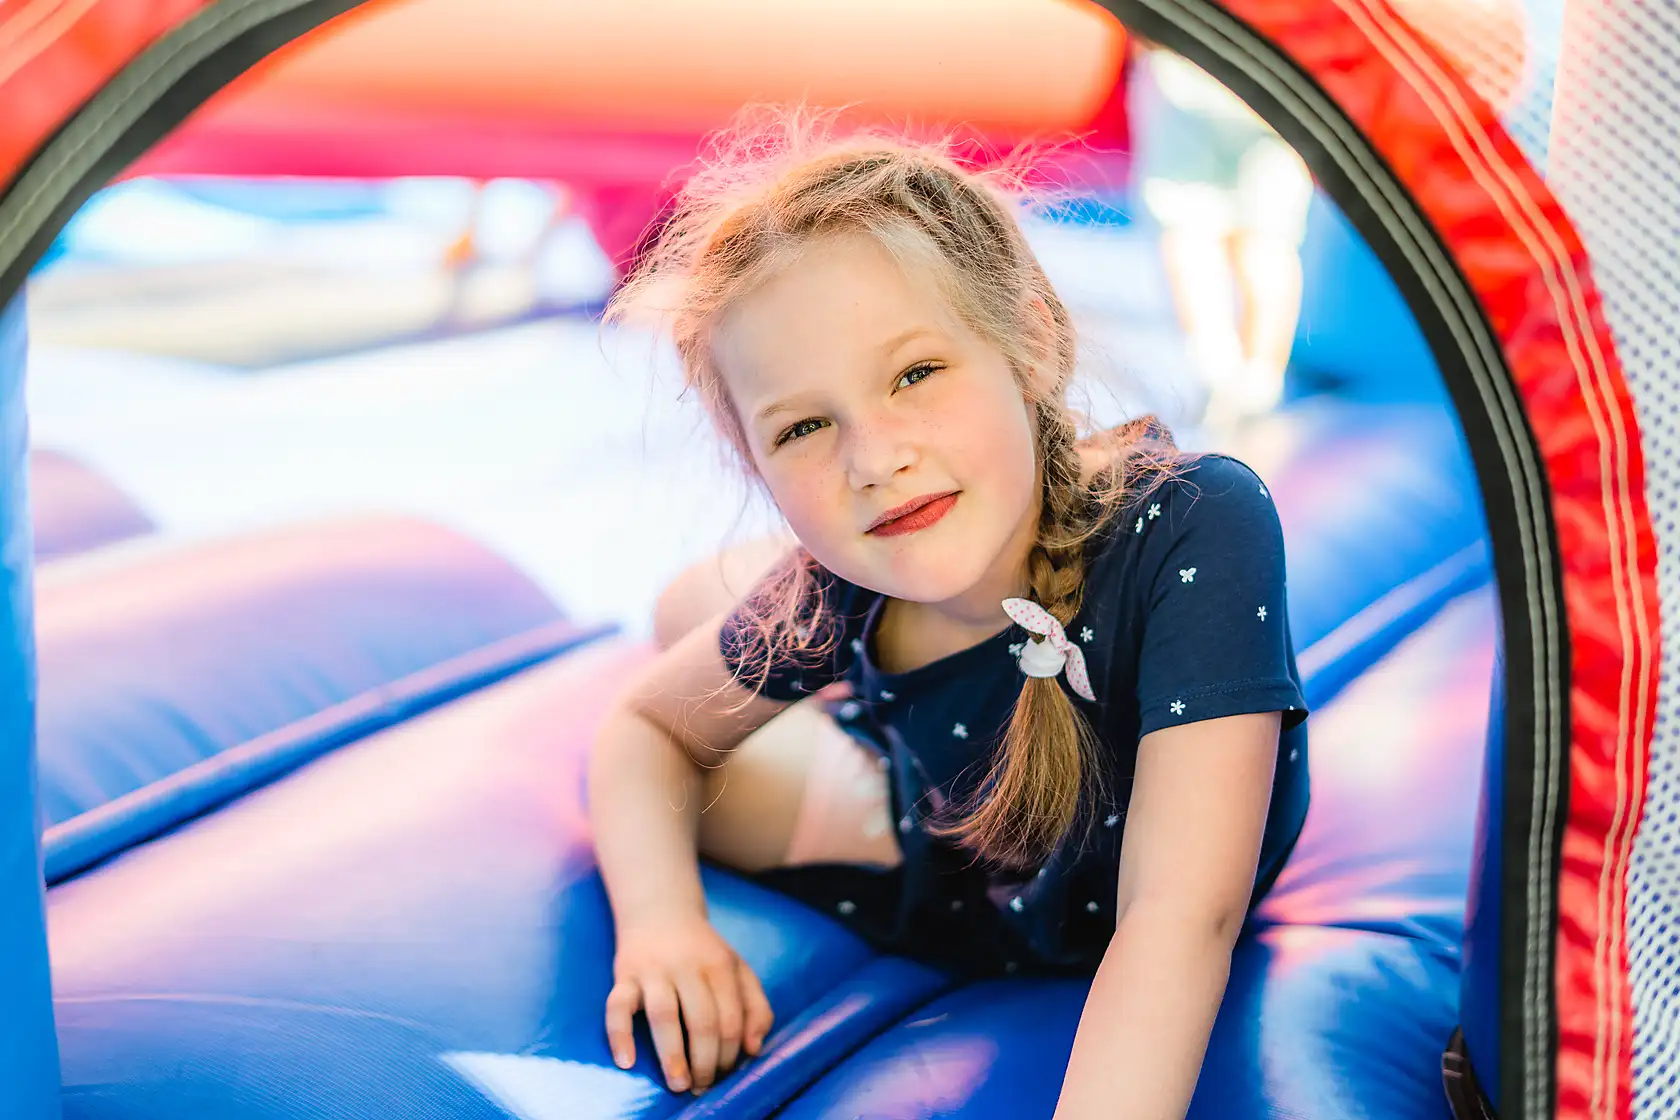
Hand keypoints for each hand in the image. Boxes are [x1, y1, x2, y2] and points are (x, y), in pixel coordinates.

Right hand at [605, 912, 774, 1092]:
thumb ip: (756, 1007)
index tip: (725, 1075)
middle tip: (702, 1087)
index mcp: (720, 966)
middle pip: (701, 1021)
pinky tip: (626, 1062)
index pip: (730, 1019)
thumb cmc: (704, 951)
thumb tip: (754, 1049)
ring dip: (671, 1055)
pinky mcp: (624, 974)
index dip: (730, 1053)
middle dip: (705, 1061)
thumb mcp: (738, 970)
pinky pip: (616, 1006)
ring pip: (663, 1015)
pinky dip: (619, 1035)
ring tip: (678, 1084)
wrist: (660, 910)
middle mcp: (687, 966)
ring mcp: (653, 970)